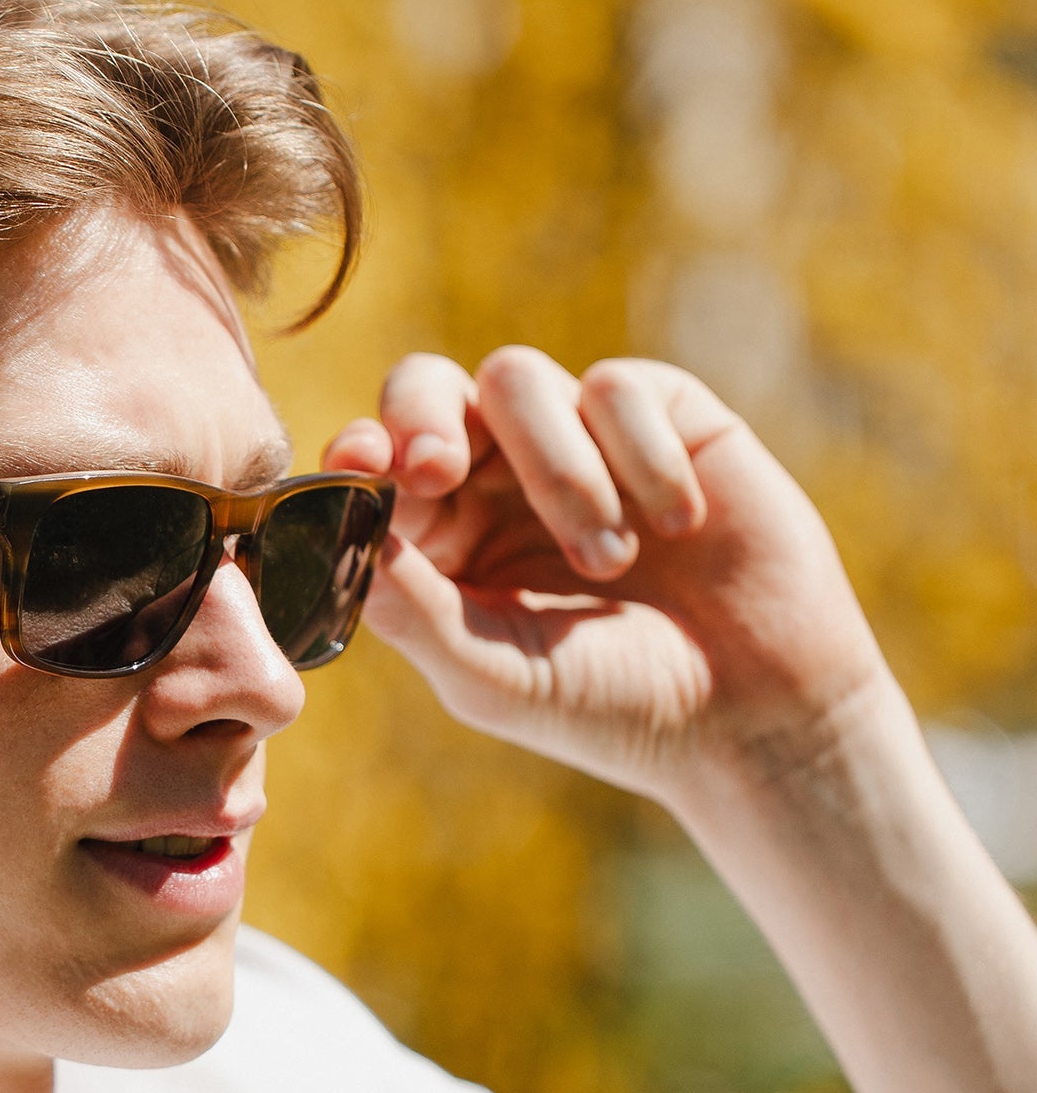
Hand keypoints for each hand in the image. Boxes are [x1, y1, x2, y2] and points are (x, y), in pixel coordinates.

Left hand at [323, 348, 892, 810]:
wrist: (754, 712)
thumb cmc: (611, 707)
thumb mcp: (493, 675)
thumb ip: (412, 609)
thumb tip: (338, 537)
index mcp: (440, 538)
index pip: (375, 467)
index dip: (359, 454)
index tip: (361, 465)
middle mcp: (496, 478)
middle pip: (427, 387)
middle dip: (422, 417)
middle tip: (436, 468)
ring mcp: (578, 439)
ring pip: (516, 379)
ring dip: (557, 473)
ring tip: (607, 564)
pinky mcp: (664, 415)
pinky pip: (617, 388)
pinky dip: (640, 458)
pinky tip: (679, 527)